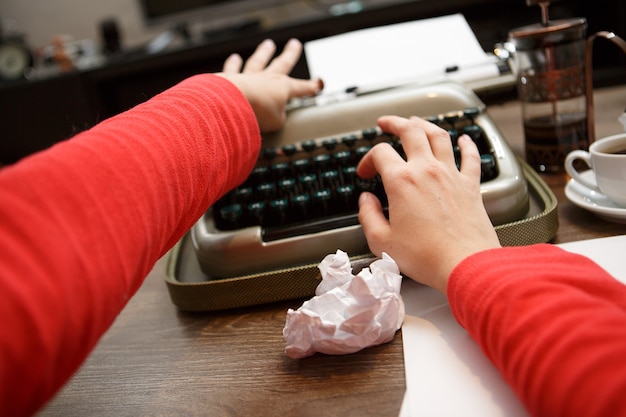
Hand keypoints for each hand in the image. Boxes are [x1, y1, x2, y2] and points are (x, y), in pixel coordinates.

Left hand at [218, 38, 322, 131]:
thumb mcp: (276, 122)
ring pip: (258, 62)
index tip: (318, 84)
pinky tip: (234, 58)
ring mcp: (248, 77)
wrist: (231, 103)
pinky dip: (233, 64)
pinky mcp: (230, 80)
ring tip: (267, 44)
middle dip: (290, 55)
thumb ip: (278, 117)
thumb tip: (274, 116)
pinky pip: (233, 70)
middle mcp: (266, 78)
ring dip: (264, 53)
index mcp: (282, 88)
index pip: (301, 87)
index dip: (311, 87)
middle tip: (294, 44)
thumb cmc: (256, 113)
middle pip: (281, 64)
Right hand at [357, 116, 500, 292]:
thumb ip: (368, 216)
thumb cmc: (426, 256)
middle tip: (386, 122)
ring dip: (425, 125)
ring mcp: (452, 175)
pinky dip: (467, 144)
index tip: (365, 173)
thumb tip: (366, 201)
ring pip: (439, 136)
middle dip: (395, 123)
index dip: (367, 160)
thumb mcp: (381, 241)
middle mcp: (427, 171)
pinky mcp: (471, 186)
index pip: (380, 153)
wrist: (465, 264)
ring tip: (417, 122)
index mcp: (402, 182)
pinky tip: (464, 139)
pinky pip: (471, 156)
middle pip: (411, 131)